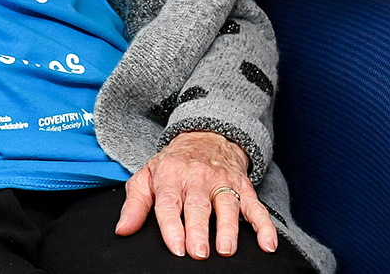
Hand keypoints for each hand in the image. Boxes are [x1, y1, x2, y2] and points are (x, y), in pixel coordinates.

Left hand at [117, 131, 277, 258]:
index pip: (169, 203)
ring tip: (226, 250)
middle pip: (198, 206)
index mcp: (171, 175)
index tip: (175, 247)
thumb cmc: (173, 164)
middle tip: (198, 253)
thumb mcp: (147, 176)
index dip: (172, 226)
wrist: (206, 136)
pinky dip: (264, 226)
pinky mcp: (243, 187)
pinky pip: (256, 207)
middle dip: (199, 230)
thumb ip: (135, 204)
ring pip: (227, 205)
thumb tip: (122, 230)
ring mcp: (223, 182)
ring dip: (228, 228)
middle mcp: (198, 177)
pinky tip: (267, 244)